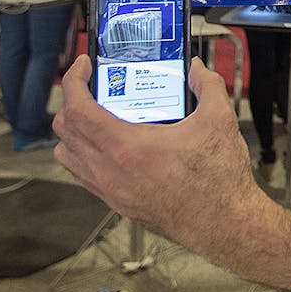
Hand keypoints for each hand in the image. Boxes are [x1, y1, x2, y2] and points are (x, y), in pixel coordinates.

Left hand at [52, 56, 273, 267]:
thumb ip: (207, 86)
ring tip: (99, 115)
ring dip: (75, 130)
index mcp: (126, 149)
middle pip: (65, 131)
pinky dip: (86, 153)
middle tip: (95, 87)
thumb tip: (197, 70)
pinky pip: (83, 175)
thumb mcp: (218, 120)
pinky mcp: (117, 203)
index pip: (77, 110)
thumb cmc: (219, 182)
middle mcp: (110, 172)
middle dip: (73, 101)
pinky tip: (114, 144)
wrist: (225, 225)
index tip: (84, 66)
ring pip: (68, 155)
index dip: (74, 82)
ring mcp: (110, 191)